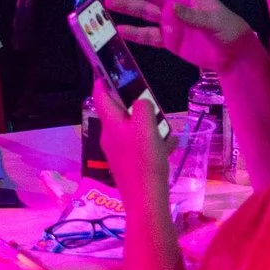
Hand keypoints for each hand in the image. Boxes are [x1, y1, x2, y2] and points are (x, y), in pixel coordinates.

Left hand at [91, 78, 170, 202]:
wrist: (146, 200)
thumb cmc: (145, 160)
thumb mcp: (146, 126)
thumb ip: (142, 106)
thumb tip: (141, 102)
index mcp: (110, 124)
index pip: (101, 95)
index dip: (104, 80)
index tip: (112, 68)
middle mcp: (110, 137)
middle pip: (119, 112)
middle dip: (135, 105)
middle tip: (152, 103)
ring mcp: (118, 152)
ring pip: (132, 129)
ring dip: (148, 125)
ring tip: (165, 130)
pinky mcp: (128, 165)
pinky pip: (139, 145)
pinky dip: (152, 142)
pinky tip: (168, 148)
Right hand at [103, 0, 263, 77]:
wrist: (233, 56)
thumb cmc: (230, 31)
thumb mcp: (216, 22)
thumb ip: (194, 16)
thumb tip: (172, 9)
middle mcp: (175, 4)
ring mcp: (170, 22)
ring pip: (144, 11)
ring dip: (126, 6)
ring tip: (106, 3)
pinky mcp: (168, 40)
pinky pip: (147, 35)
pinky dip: (133, 33)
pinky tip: (119, 29)